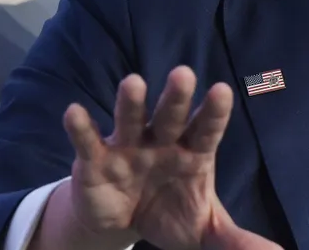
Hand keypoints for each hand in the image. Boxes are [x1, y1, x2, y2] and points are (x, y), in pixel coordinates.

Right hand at [61, 66, 280, 249]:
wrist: (123, 223)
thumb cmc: (171, 213)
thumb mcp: (204, 228)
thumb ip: (233, 238)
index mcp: (192, 152)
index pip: (206, 130)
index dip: (214, 112)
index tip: (223, 91)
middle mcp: (161, 141)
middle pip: (170, 116)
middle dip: (176, 97)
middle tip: (183, 74)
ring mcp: (127, 146)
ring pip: (130, 119)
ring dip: (130, 102)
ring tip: (133, 82)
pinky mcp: (95, 160)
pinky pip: (88, 141)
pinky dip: (80, 127)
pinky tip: (74, 112)